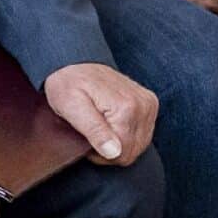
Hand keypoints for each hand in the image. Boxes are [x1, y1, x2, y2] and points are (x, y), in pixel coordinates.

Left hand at [42, 63, 157, 165]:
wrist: (73, 62)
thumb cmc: (67, 84)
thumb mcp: (70, 107)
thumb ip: (93, 130)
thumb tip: (114, 152)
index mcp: (127, 108)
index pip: (122, 154)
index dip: (100, 155)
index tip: (86, 140)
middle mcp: (143, 105)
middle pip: (132, 150)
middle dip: (110, 149)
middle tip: (91, 133)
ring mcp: (149, 103)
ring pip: (139, 144)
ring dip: (119, 141)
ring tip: (100, 126)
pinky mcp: (150, 103)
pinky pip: (143, 133)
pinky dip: (127, 133)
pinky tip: (111, 122)